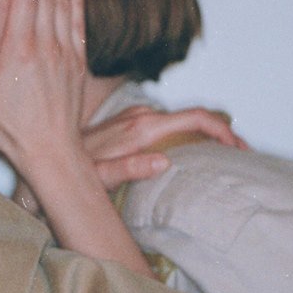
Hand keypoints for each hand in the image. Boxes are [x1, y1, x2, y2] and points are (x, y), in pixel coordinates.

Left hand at [83, 106, 246, 191]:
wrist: (49, 152)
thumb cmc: (73, 170)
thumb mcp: (99, 177)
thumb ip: (129, 169)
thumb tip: (163, 163)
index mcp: (142, 128)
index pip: (196, 118)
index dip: (224, 131)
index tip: (241, 148)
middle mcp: (143, 116)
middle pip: (196, 118)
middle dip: (224, 135)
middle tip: (244, 158)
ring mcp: (138, 116)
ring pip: (183, 120)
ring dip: (207, 136)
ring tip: (226, 158)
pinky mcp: (133, 120)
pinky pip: (170, 124)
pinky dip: (189, 136)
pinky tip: (196, 153)